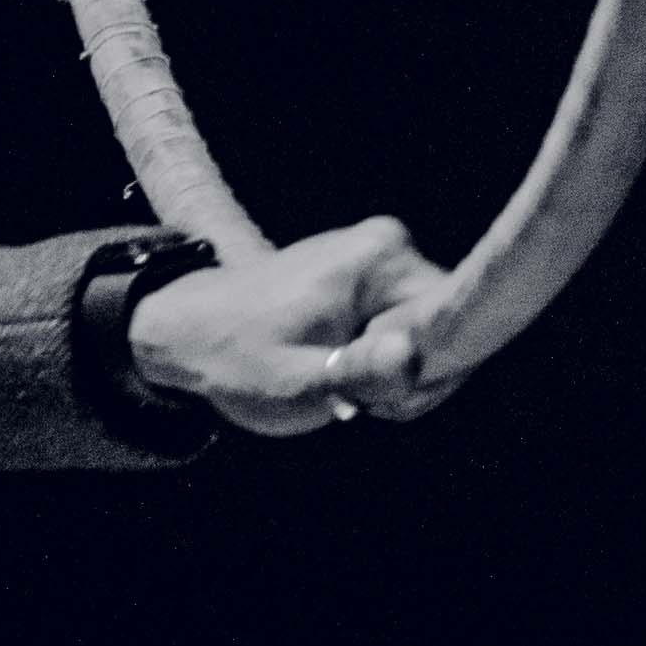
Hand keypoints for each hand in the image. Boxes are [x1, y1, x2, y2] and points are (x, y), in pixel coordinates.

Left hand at [130, 212, 459, 437]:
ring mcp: (382, 258)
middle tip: (352, 398)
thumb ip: (356, 375)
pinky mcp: (372, 276)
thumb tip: (411, 358)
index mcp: (382, 257)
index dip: (429, 376)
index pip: (459, 327)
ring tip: (339, 383)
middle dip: (409, 378)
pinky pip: (406, 330)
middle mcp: (390, 245)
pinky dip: (380, 361)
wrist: (187, 331)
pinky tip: (341, 370)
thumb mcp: (293, 382)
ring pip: (428, 337)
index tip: (379, 399)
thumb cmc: (234, 357)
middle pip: (447, 332)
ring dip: (393, 375)